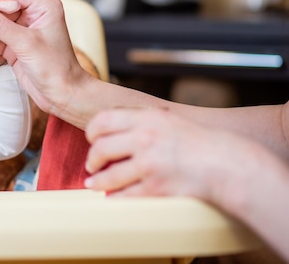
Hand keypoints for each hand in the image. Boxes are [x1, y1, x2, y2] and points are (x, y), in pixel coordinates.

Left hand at [84, 107, 263, 203]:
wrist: (224, 164)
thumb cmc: (196, 142)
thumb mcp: (167, 119)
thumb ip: (140, 119)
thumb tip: (109, 124)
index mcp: (147, 118)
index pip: (103, 120)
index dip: (91, 131)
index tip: (91, 140)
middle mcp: (145, 138)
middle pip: (101, 148)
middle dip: (92, 159)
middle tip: (91, 165)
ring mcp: (149, 164)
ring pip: (108, 175)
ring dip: (97, 182)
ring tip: (93, 184)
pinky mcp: (156, 187)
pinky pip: (125, 194)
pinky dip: (114, 197)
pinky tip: (111, 196)